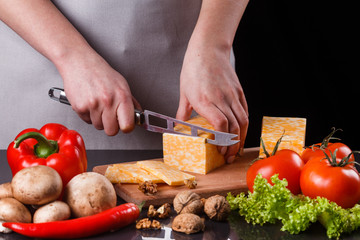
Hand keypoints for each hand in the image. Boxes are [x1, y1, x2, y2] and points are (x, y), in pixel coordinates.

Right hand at [57, 49, 140, 135]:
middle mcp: (108, 101)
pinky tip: (89, 102)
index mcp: (122, 96)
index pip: (128, 125)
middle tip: (109, 115)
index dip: (126, 127)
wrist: (79, 62)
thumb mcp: (121, 83)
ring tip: (98, 105)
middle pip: (112, 131)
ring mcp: (93, 105)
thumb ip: (130, 101)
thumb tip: (137, 116)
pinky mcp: (80, 107)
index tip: (125, 124)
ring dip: (98, 119)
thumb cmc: (100, 71)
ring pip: (98, 126)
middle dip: (111, 125)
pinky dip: (88, 114)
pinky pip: (86, 120)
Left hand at [176, 45, 248, 162]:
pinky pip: (245, 111)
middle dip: (233, 145)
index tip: (219, 150)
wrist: (208, 49)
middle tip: (228, 156)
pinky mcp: (239, 91)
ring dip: (241, 138)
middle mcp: (221, 98)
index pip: (220, 123)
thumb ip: (183, 111)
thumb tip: (179, 126)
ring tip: (236, 148)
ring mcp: (232, 94)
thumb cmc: (193, 68)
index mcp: (204, 99)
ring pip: (243, 120)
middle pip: (234, 126)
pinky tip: (240, 132)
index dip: (223, 140)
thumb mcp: (184, 91)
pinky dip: (244, 125)